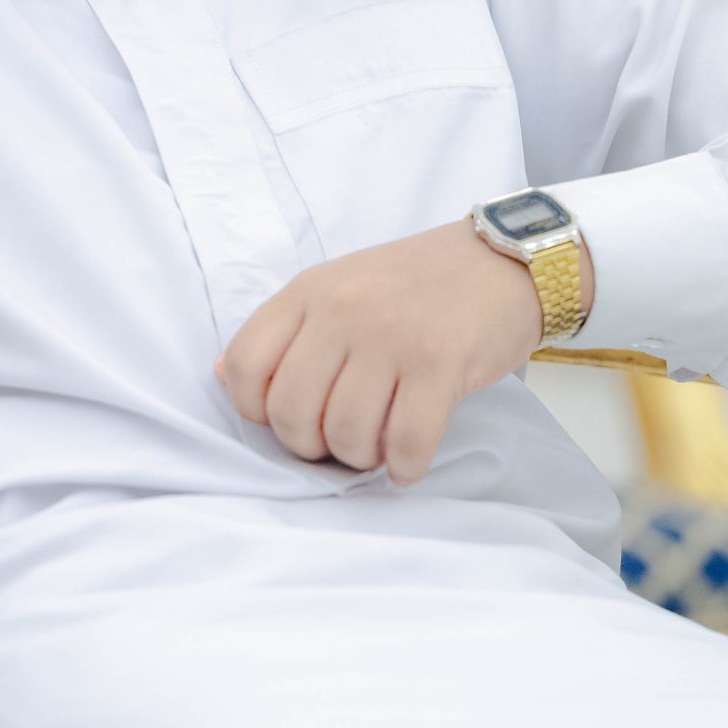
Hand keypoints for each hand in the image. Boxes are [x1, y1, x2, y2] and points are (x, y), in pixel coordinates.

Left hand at [214, 217, 592, 485]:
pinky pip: (406, 443)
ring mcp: (391, 337)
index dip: (257, 412)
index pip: (247, 365)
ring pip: (347, 434)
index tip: (291, 418)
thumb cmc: (417, 282)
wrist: (504, 259)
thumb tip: (224, 375)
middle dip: (311, 447)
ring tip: (379, 447)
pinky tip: (409, 462)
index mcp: (309, 292)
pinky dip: (404, 468)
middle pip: (292, 413)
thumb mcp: (338, 286)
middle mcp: (343, 311)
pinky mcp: (440, 365)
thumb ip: (286, 331)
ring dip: (361, 459)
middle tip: (340, 441)